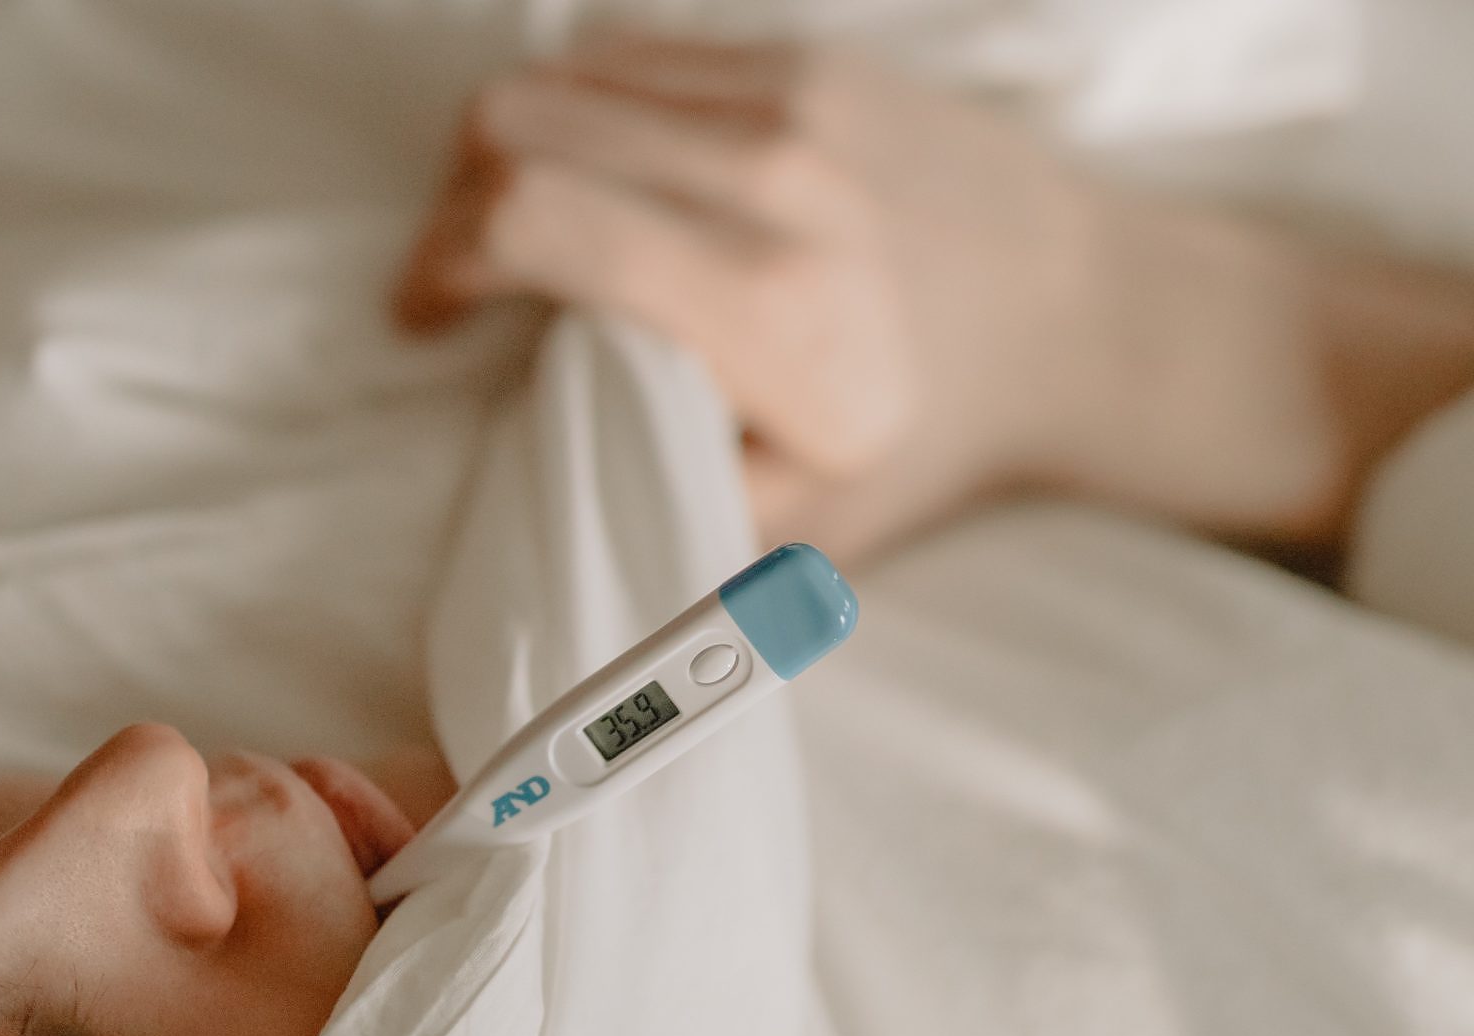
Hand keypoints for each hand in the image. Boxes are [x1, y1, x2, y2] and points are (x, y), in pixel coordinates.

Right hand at [394, 31, 1108, 557]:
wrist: (1078, 316)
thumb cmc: (927, 436)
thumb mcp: (800, 522)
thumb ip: (657, 485)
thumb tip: (534, 438)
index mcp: (763, 306)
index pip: (531, 216)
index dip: (439, 260)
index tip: (423, 315)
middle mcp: (772, 177)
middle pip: (516, 123)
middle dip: (452, 204)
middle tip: (464, 275)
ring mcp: (790, 97)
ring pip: (560, 71)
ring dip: (507, 149)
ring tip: (521, 222)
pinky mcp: (805, 56)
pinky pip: (631, 49)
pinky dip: (580, 107)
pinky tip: (596, 171)